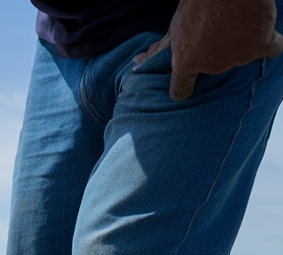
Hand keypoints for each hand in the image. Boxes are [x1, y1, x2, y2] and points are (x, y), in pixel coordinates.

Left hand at [133, 0, 282, 100]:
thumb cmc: (195, 4)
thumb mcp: (174, 27)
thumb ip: (160, 47)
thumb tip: (137, 61)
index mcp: (185, 62)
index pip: (180, 87)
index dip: (181, 90)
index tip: (181, 94)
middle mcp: (211, 65)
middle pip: (216, 65)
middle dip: (217, 50)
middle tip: (218, 31)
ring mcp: (237, 57)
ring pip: (242, 54)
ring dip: (242, 42)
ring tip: (236, 22)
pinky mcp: (261, 46)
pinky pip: (271, 49)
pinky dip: (269, 42)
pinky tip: (264, 33)